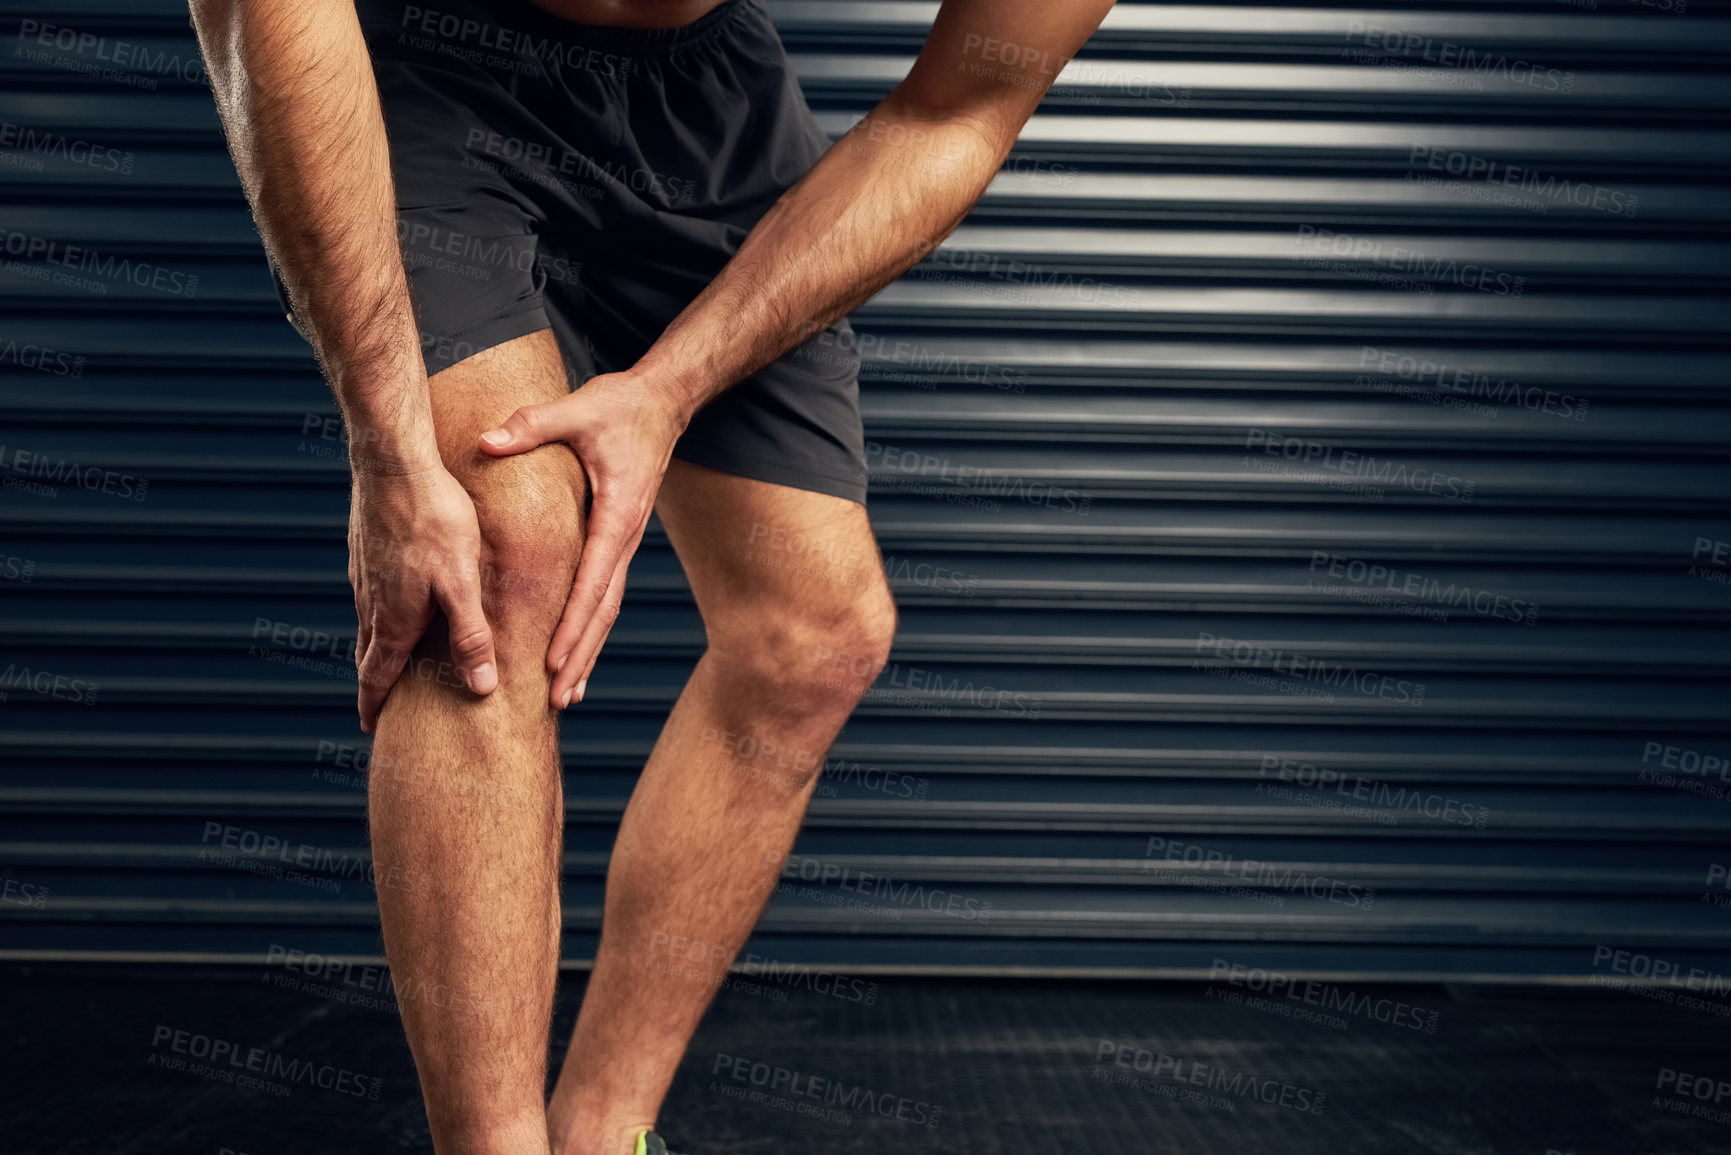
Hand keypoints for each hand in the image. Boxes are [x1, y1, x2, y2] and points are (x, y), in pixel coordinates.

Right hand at [348, 464, 499, 732]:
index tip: (370, 730)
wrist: (392, 460)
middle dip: (373, 682)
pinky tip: (390, 598)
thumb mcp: (461, 583)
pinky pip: (370, 590)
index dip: (374, 704)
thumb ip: (471, 635)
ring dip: (374, 645)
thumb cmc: (434, 520)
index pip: (376, 675)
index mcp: (393, 617)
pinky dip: (378, 609)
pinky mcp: (366, 545)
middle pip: (368, 652)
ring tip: (384, 660)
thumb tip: (480, 688)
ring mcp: (364, 571)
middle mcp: (371, 599)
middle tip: (377, 707)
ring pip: (368, 619)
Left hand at [477, 370, 688, 708]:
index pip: (593, 583)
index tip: (553, 660)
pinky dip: (589, 628)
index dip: (572, 624)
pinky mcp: (617, 539)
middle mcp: (625, 538)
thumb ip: (531, 426)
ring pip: (607, 610)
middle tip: (558, 698)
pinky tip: (575, 654)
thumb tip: (487, 441)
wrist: (662, 401)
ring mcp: (624, 543)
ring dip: (587, 652)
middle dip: (581, 656)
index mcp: (617, 516)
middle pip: (603, 611)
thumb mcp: (577, 410)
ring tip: (567, 694)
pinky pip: (604, 594)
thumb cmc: (622, 406)